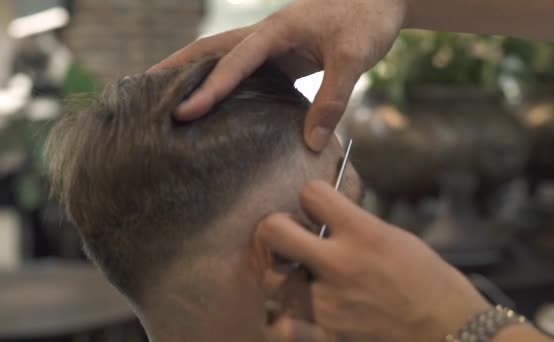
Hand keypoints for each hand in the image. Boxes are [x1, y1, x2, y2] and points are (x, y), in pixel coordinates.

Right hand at [150, 0, 408, 150]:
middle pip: (211, 50)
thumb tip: (311, 143)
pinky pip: (248, 72)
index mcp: (276, 31)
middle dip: (178, 68)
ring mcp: (274, 46)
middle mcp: (267, 36)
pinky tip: (221, 107)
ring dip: (197, 75)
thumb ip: (333, 99)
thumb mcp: (354, 57)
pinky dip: (227, 85)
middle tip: (143, 89)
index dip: (208, 89)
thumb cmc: (368, 18)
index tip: (182, 114)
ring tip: (168, 98)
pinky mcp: (285, 57)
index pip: (233, 63)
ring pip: (225, 59)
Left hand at [256, 181, 489, 341]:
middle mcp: (339, 265)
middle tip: (289, 236)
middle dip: (276, 229)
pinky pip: (283, 323)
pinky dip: (287, 317)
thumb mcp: (394, 238)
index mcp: (363, 233)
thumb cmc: (429, 282)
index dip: (311, 196)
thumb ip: (354, 226)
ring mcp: (328, 303)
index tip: (317, 207)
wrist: (448, 332)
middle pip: (274, 232)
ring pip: (273, 280)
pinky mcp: (326, 334)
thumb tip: (323, 219)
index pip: (310, 194)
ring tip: (303, 278)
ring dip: (284, 276)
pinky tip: (303, 310)